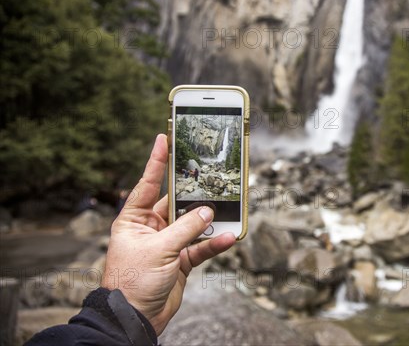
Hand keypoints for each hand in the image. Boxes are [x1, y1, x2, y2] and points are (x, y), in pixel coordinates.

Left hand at [101, 134, 235, 334]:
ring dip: (210, 221)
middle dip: (195, 193)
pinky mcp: (181, 260)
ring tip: (228, 209)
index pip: (148, 183)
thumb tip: (208, 212)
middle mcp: (151, 228)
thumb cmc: (132, 282)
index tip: (165, 138)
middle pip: (177, 203)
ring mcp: (168, 244)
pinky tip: (229, 237)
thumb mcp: (159, 250)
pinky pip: (201, 246)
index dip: (157, 161)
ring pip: (194, 224)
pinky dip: (215, 243)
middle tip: (211, 173)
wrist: (135, 318)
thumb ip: (185, 229)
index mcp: (135, 220)